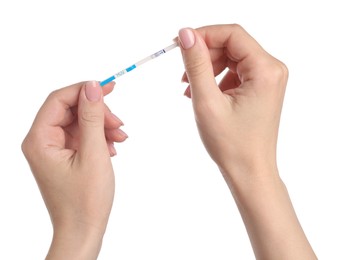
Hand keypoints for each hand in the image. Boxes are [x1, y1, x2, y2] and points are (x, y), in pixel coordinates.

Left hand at [22, 81, 126, 258]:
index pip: (59, 99)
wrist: (83, 230)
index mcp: (40, 140)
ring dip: (102, 126)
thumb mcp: (93, 153)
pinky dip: (99, 138)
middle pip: (71, 110)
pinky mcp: (65, 156)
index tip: (109, 87)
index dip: (84, 90)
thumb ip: (92, 117)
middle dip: (98, 113)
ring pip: (79, 123)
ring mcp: (53, 149)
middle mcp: (42, 142)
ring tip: (121, 138)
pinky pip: (82, 136)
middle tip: (119, 124)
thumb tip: (92, 86)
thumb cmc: (85, 199)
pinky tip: (112, 148)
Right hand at [178, 25, 315, 258]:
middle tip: (183, 73)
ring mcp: (267, 79)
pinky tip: (201, 94)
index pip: (232, 34)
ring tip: (189, 89)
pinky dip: (215, 79)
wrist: (249, 171)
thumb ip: (196, 64)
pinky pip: (234, 72)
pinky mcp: (260, 88)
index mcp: (265, 70)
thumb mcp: (207, 101)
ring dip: (207, 68)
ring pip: (231, 58)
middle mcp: (272, 70)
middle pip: (232, 45)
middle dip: (204, 55)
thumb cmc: (231, 144)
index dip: (203, 35)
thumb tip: (186, 34)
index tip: (180, 45)